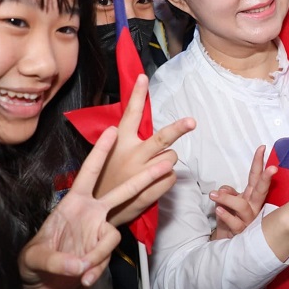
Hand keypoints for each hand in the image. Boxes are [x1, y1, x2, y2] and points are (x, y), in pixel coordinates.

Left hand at [19, 127, 177, 288]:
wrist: (41, 284)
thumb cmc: (35, 261)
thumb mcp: (36, 258)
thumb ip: (57, 260)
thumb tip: (80, 264)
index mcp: (73, 203)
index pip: (89, 173)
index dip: (100, 152)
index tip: (112, 130)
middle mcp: (91, 213)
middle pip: (122, 192)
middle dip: (144, 178)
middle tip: (164, 164)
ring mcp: (98, 232)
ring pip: (113, 236)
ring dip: (99, 254)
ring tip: (82, 271)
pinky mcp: (101, 251)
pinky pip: (107, 258)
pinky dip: (96, 270)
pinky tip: (83, 279)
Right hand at [98, 74, 195, 226]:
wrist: (96, 211)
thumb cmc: (106, 177)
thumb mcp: (108, 153)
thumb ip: (126, 138)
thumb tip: (139, 116)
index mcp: (120, 143)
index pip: (131, 114)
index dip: (138, 95)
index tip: (144, 77)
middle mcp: (132, 156)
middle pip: (161, 138)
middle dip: (178, 128)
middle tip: (191, 122)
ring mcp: (142, 174)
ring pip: (171, 158)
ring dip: (167, 161)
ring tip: (153, 168)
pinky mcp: (150, 191)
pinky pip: (172, 177)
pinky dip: (167, 178)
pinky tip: (154, 181)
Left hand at [209, 145, 276, 239]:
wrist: (227, 241)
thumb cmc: (231, 218)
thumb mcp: (229, 202)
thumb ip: (228, 193)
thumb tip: (223, 190)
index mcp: (251, 196)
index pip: (255, 177)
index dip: (259, 162)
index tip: (262, 147)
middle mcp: (253, 206)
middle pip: (261, 190)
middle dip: (266, 178)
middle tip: (272, 168)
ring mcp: (248, 220)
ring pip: (242, 206)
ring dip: (227, 198)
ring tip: (214, 195)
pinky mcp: (241, 232)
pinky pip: (234, 223)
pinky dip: (225, 215)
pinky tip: (218, 210)